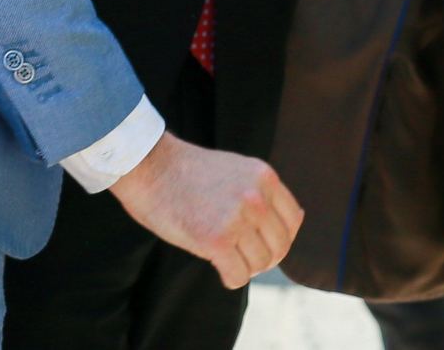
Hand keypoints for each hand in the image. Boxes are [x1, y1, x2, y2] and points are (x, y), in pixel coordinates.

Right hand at [108, 133, 303, 288]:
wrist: (150, 166)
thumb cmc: (187, 172)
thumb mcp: (236, 170)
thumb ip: (260, 193)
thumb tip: (290, 224)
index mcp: (264, 177)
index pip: (294, 220)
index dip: (279, 238)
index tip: (260, 243)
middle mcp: (257, 197)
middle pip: (279, 246)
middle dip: (262, 257)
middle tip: (240, 256)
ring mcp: (237, 218)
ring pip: (259, 264)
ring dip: (243, 266)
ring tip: (224, 256)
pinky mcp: (216, 240)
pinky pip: (238, 276)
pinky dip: (230, 277)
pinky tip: (217, 265)